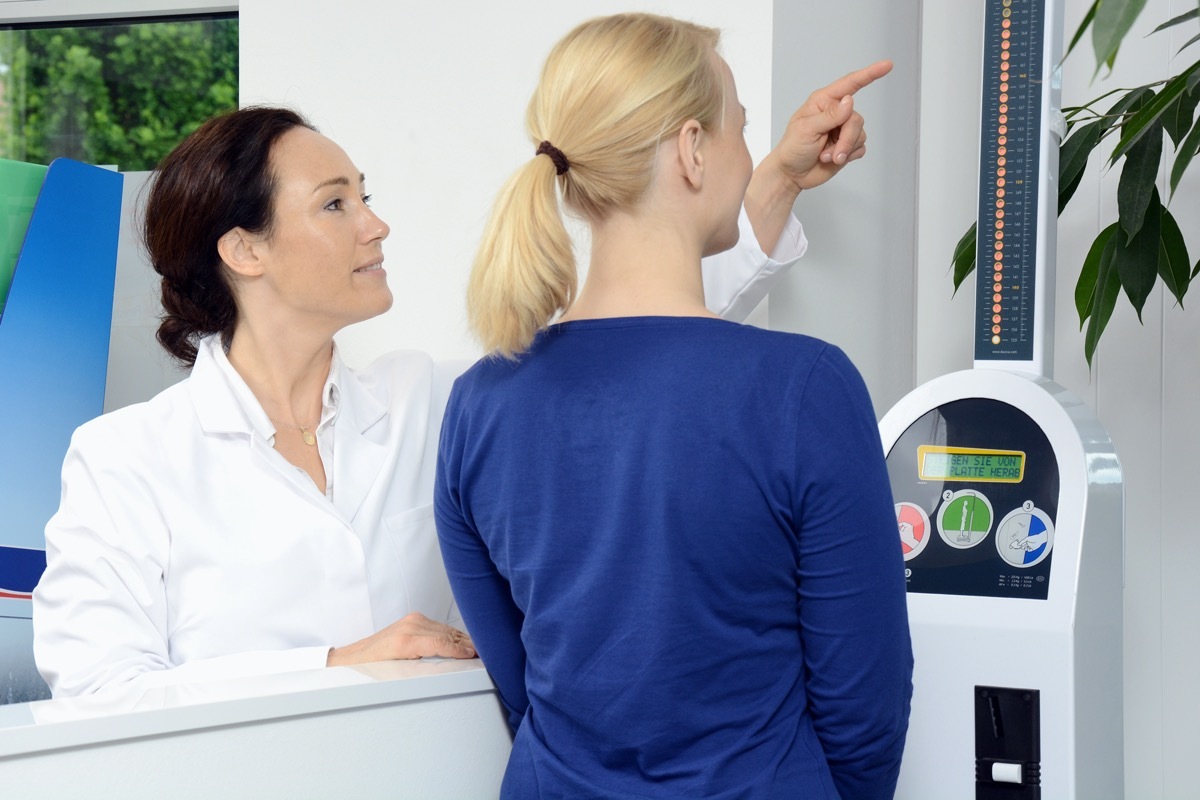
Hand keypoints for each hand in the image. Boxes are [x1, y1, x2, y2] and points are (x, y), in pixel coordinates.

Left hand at [326, 612, 475, 666]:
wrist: (352, 659)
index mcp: (406, 640)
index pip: (442, 643)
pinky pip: (439, 627)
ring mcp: (412, 621)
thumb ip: (421, 671)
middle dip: (467, 644)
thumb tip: (444, 671)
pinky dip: (452, 635)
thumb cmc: (370, 670)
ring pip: (446, 629)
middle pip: (448, 635)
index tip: (476, 656)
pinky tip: (462, 642)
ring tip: (479, 649)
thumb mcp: (396, 675)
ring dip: (462, 640)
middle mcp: (411, 626)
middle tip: (487, 653)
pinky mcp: (414, 620)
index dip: (461, 651)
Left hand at [743, 60, 891, 252]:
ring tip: (826, 157)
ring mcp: (843, 130)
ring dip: (844, 149)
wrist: (792, 174)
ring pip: (860, 135)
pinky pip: (861, 147)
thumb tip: (849, 101)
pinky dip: (848, 156)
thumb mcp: (806, 129)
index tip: (887, 65)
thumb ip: (829, 116)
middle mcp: (836, 113)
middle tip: (832, 154)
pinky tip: (833, 159)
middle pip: (856, 119)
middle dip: (846, 139)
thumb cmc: (792, 148)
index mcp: (823, 102)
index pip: (850, 84)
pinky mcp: (848, 146)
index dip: (869, 74)